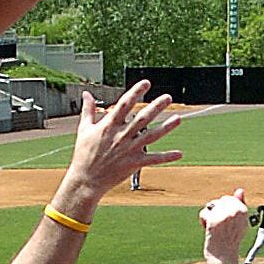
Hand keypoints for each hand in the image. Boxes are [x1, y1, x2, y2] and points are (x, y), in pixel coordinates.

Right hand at [61, 79, 180, 205]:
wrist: (86, 180)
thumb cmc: (84, 154)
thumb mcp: (84, 129)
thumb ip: (88, 110)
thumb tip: (86, 94)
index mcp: (109, 125)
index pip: (125, 104)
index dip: (136, 92)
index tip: (146, 83)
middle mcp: (121, 135)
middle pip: (142, 118)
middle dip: (156, 107)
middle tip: (168, 97)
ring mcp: (129, 149)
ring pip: (151, 136)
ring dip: (166, 127)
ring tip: (178, 119)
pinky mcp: (134, 163)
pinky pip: (153, 159)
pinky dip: (166, 157)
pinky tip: (179, 153)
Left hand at [201, 188, 248, 263]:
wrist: (224, 258)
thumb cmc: (230, 241)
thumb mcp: (239, 222)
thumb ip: (239, 205)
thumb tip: (240, 190)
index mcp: (244, 211)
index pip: (229, 199)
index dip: (224, 210)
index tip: (227, 224)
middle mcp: (236, 211)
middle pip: (219, 201)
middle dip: (216, 211)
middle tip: (220, 227)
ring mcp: (224, 215)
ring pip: (210, 206)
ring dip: (209, 216)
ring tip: (215, 228)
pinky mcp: (214, 220)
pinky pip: (204, 213)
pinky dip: (203, 221)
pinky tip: (208, 230)